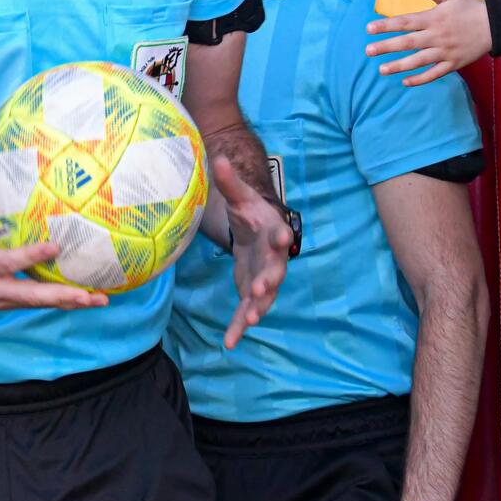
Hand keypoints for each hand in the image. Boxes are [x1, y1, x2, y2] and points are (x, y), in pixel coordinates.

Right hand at [0, 168, 107, 312]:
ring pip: (39, 303)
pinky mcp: (6, 303)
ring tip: (100, 299)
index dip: (31, 256)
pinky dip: (59, 302)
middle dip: (62, 296)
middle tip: (90, 294)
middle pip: (32, 296)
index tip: (55, 246)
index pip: (8, 263)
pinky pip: (36, 303)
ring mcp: (1, 300)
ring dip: (69, 302)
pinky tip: (83, 298)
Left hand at [214, 157, 291, 349]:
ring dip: (258, 308)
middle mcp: (274, 258)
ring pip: (265, 296)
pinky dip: (240, 326)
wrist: (257, 230)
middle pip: (276, 270)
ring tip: (250, 321)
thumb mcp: (239, 196)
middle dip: (270, 280)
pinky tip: (230, 342)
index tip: (282, 238)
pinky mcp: (254, 293)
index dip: (281, 236)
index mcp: (272, 231)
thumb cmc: (250, 212)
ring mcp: (266, 278)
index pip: (279, 233)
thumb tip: (219, 158)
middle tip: (263, 289)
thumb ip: (230, 181)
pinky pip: (248, 311)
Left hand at [365, 0, 490, 85]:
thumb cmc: (472, 8)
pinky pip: (435, 73)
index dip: (386, 25)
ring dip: (399, 65)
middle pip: (408, 42)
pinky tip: (405, 82)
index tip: (369, 28)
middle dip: (387, 47)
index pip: (405, 22)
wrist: (498, 25)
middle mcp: (437, 36)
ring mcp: (445, 51)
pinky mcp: (454, 63)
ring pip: (419, 60)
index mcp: (434, 18)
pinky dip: (421, 78)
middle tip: (368, 51)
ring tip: (381, 70)